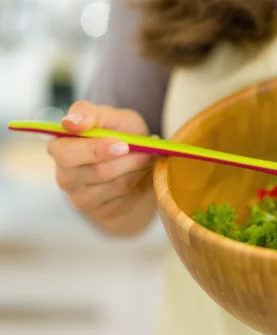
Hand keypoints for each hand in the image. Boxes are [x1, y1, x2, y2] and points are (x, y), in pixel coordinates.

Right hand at [47, 101, 155, 234]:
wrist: (140, 171)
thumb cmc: (124, 138)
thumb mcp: (115, 119)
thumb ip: (94, 114)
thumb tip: (73, 122)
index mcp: (61, 145)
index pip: (65, 148)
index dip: (92, 146)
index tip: (121, 142)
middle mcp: (64, 172)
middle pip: (89, 168)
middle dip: (115, 155)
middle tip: (137, 147)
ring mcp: (78, 195)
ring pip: (109, 179)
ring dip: (134, 164)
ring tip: (147, 154)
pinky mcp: (97, 210)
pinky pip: (120, 193)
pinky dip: (137, 178)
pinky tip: (143, 171)